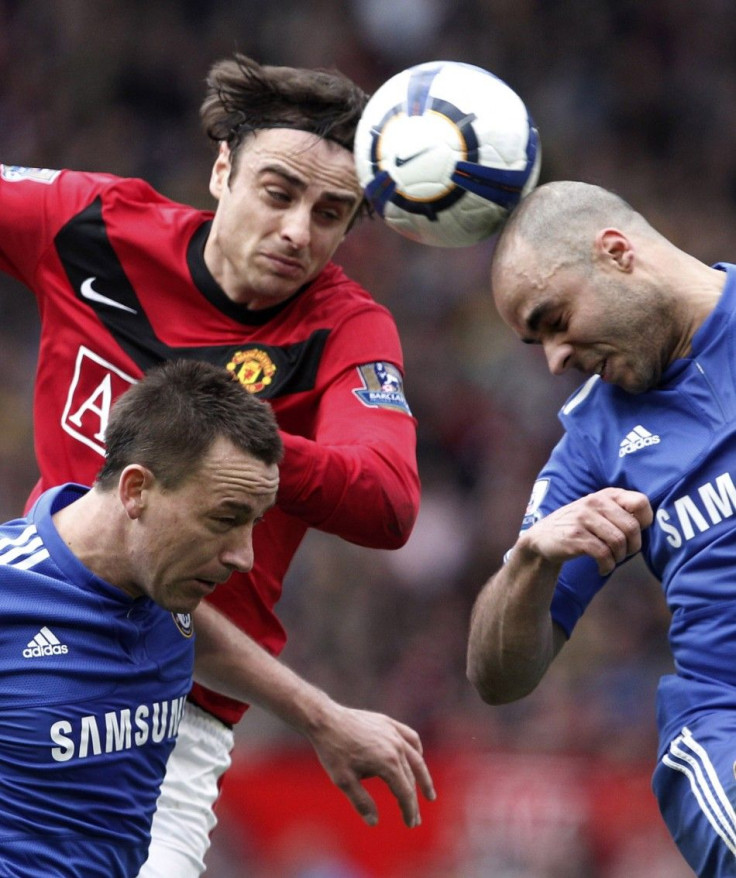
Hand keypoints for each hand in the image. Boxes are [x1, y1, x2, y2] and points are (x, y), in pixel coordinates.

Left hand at [305, 703, 435, 827]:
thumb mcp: (343, 781)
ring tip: (428, 793)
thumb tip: (374, 822)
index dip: (409, 810)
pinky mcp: (388, 723)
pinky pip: (410, 737)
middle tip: (415, 819)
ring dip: (423, 777)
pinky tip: (418, 758)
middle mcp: (396, 747)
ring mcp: (394, 733)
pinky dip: (417, 750)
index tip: (410, 824)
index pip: (405, 792)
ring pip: (415, 758)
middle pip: (411, 778)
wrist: (325, 720)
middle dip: (413, 800)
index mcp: (388, 763)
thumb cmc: (333, 751)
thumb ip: (361, 802)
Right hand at [522, 487, 651, 575]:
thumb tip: (651, 524)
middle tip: (623, 555)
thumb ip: (620, 512)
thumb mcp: (597, 511)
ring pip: (619, 542)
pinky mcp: (575, 536)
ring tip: (611, 561)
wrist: (541, 538)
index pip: (641, 502)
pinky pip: (603, 554)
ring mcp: (583, 518)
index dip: (645, 522)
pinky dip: (607, 566)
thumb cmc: (578, 527)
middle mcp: (595, 502)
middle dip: (633, 547)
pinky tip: (602, 568)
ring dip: (619, 558)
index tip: (634, 534)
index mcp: (606, 494)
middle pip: (632, 528)